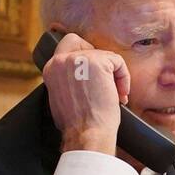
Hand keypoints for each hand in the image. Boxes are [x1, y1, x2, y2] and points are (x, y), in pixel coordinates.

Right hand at [42, 30, 129, 156]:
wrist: (87, 134)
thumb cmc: (77, 124)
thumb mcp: (60, 98)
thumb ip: (64, 81)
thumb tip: (77, 77)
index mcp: (50, 69)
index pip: (64, 48)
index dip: (81, 58)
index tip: (92, 75)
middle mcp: (61, 61)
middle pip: (78, 40)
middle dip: (93, 55)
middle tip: (103, 77)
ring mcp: (78, 60)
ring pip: (102, 55)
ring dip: (112, 74)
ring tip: (114, 95)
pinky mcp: (97, 62)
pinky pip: (116, 61)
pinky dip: (123, 77)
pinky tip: (120, 94)